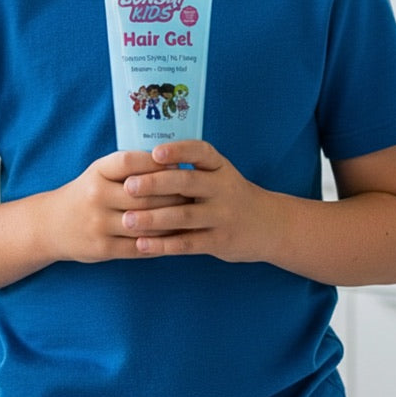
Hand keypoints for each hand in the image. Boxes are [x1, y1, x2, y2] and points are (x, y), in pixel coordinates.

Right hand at [45, 150, 189, 262]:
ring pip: (145, 222)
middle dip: (173, 194)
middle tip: (197, 193)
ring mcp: (99, 224)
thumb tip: (173, 161)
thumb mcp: (101, 172)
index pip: (130, 162)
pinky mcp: (102, 248)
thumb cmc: (88, 192)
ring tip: (193, 215)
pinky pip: (139, 246)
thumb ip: (130, 166)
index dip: (156, 162)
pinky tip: (177, 238)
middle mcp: (97, 196)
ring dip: (172, 220)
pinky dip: (161, 243)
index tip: (179, 164)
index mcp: (98, 171)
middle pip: (143, 194)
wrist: (52, 224)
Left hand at [120, 140, 271, 262]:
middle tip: (128, 186)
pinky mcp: (220, 241)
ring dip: (153, 218)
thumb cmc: (229, 195)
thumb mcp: (219, 174)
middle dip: (156, 184)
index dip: (178, 151)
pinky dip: (164, 245)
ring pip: (185, 216)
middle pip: (188, 183)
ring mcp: (223, 216)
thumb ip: (190, 169)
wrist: (268, 225)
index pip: (200, 152)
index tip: (155, 152)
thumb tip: (143, 162)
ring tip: (127, 220)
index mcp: (221, 167)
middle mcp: (224, 188)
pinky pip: (189, 243)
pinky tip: (142, 245)